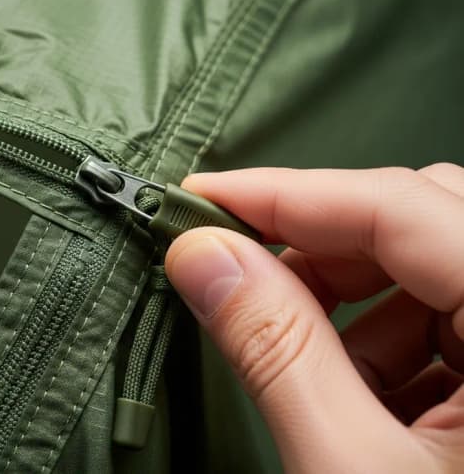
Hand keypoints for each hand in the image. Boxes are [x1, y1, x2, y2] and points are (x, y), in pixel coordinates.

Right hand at [165, 163, 463, 472]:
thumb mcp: (349, 467)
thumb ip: (277, 351)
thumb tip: (202, 254)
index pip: (401, 206)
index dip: (286, 194)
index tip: (200, 200)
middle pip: (419, 218)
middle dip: (317, 245)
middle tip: (235, 275)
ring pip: (432, 263)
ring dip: (351, 303)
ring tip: (301, 369)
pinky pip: (454, 313)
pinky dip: (388, 341)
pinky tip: (362, 398)